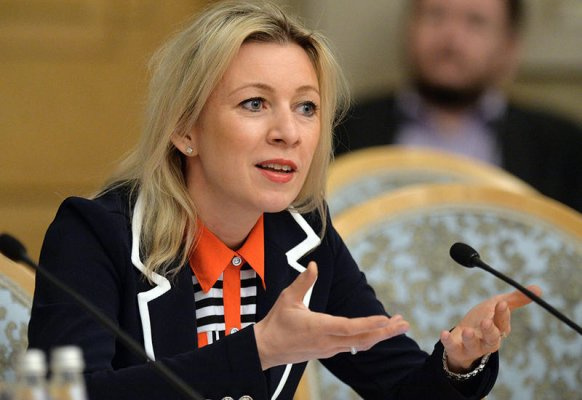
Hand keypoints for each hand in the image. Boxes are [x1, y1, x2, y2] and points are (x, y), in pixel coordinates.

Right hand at [254, 261, 409, 369]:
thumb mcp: (287, 299)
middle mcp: (327, 342)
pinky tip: (377, 332)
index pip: (349, 327)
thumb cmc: (276, 323)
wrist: (266, 350)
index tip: (386, 319)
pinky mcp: (328, 351)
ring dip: (380, 335)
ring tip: (397, 325)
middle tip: (405, 323)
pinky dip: (369, 339)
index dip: (369, 323)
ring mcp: (329, 349)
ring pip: (360, 345)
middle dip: (385, 332)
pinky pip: (354, 347)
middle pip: (362, 339)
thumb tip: (315, 265)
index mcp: (318, 327)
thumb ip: (304, 282)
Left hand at [440, 285, 541, 371]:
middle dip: (490, 330)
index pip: (503, 323)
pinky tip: (444, 333)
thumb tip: (537, 289)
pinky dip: (449, 341)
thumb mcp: (496, 306)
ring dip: (470, 338)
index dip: (503, 314)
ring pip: (474, 345)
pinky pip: (453, 347)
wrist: (462, 337)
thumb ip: (514, 299)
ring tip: (467, 331)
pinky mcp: (457, 349)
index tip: (501, 304)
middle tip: (486, 321)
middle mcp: (487, 340)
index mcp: (498, 329)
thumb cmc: (482, 319)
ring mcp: (472, 346)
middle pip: (492, 338)